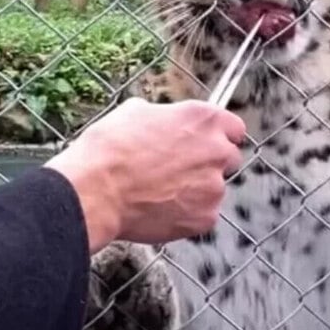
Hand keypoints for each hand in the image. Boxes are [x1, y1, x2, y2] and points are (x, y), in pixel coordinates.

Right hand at [44, 97, 245, 252]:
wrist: (95, 192)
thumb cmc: (109, 150)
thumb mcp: (135, 112)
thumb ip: (165, 116)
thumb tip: (164, 121)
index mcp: (203, 119)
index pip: (234, 127)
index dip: (218, 135)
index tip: (206, 142)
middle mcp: (216, 151)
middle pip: (229, 158)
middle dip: (209, 163)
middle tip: (179, 169)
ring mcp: (213, 187)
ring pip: (214, 188)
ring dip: (196, 190)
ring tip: (161, 192)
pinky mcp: (205, 218)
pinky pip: (203, 215)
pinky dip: (187, 214)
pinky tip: (160, 210)